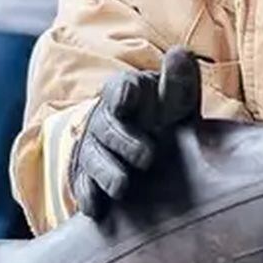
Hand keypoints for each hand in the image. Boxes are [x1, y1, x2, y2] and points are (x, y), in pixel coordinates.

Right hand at [69, 46, 201, 221]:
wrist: (155, 149)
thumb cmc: (167, 118)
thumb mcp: (178, 100)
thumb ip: (180, 81)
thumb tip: (178, 53)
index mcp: (128, 93)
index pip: (120, 87)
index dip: (123, 93)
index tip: (128, 101)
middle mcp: (105, 119)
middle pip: (106, 126)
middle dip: (123, 141)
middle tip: (147, 157)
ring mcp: (94, 148)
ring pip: (92, 158)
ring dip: (106, 172)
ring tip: (123, 187)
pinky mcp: (87, 176)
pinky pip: (82, 186)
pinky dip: (87, 197)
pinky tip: (95, 208)